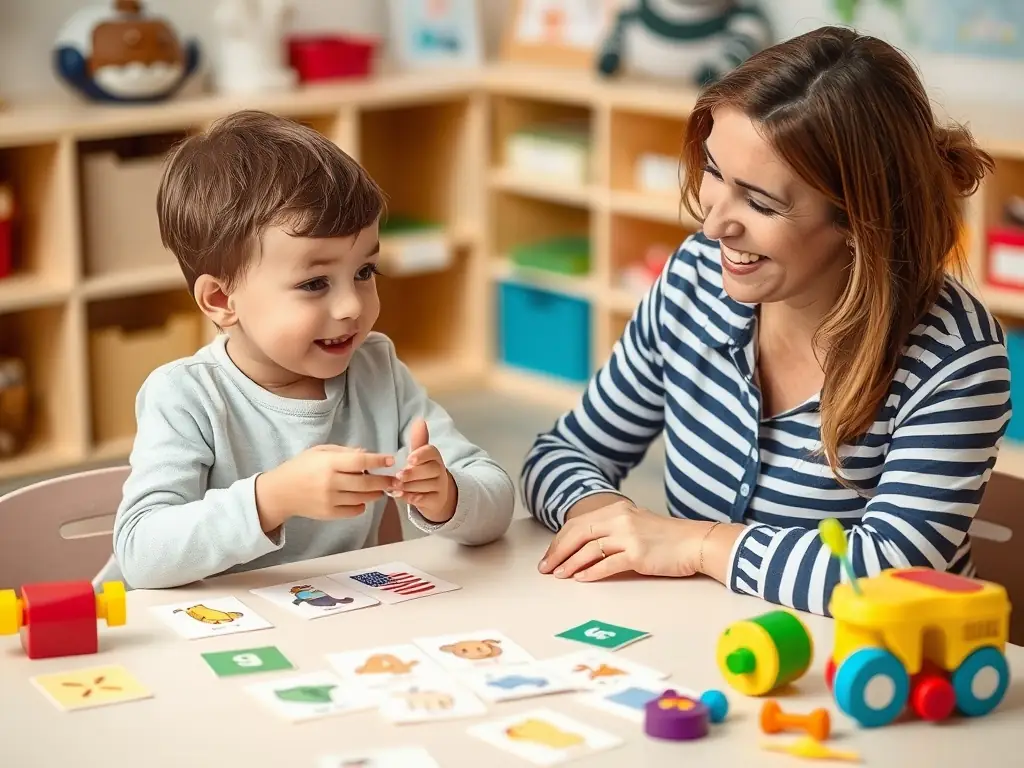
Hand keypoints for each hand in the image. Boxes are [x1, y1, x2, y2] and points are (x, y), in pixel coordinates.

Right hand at [255, 445, 394, 531]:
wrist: (280, 492)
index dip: (378, 461)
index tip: (391, 460)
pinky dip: (362, 505)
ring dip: (376, 493)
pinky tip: (362, 499)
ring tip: (379, 488)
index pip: (360, 461)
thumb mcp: (320, 451)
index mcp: (329, 463)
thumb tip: (366, 453)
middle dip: (384, 481)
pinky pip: (354, 510)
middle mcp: (331, 482)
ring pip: (363, 498)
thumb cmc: (301, 467)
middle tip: (395, 479)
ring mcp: (330, 500)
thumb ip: (344, 452)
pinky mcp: (329, 514)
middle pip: (366, 483)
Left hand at [390, 418, 456, 523]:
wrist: (437, 495)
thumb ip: (418, 440)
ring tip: (395, 487)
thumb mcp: (420, 456)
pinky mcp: (436, 500)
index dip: (420, 455)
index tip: (409, 459)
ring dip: (408, 487)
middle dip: (411, 474)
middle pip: (428, 470)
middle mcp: (440, 470)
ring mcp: (440, 486)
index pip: (431, 452)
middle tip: (398, 476)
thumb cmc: (424, 472)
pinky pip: (424, 499)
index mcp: (434, 456)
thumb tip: (420, 420)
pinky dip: (412, 498)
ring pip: (424, 486)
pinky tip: (402, 496)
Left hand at [538, 499, 712, 580]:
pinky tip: (580, 579)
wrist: (696, 543)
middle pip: (577, 534)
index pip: (578, 523)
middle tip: (546, 568)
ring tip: (560, 575)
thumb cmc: (667, 538)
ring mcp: (628, 535)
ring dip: (570, 564)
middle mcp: (620, 519)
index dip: (560, 541)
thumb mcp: (635, 524)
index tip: (550, 556)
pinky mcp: (638, 554)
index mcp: (616, 510)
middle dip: (558, 552)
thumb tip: (583, 548)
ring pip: (588, 549)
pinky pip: (607, 564)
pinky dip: (590, 572)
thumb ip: (611, 530)